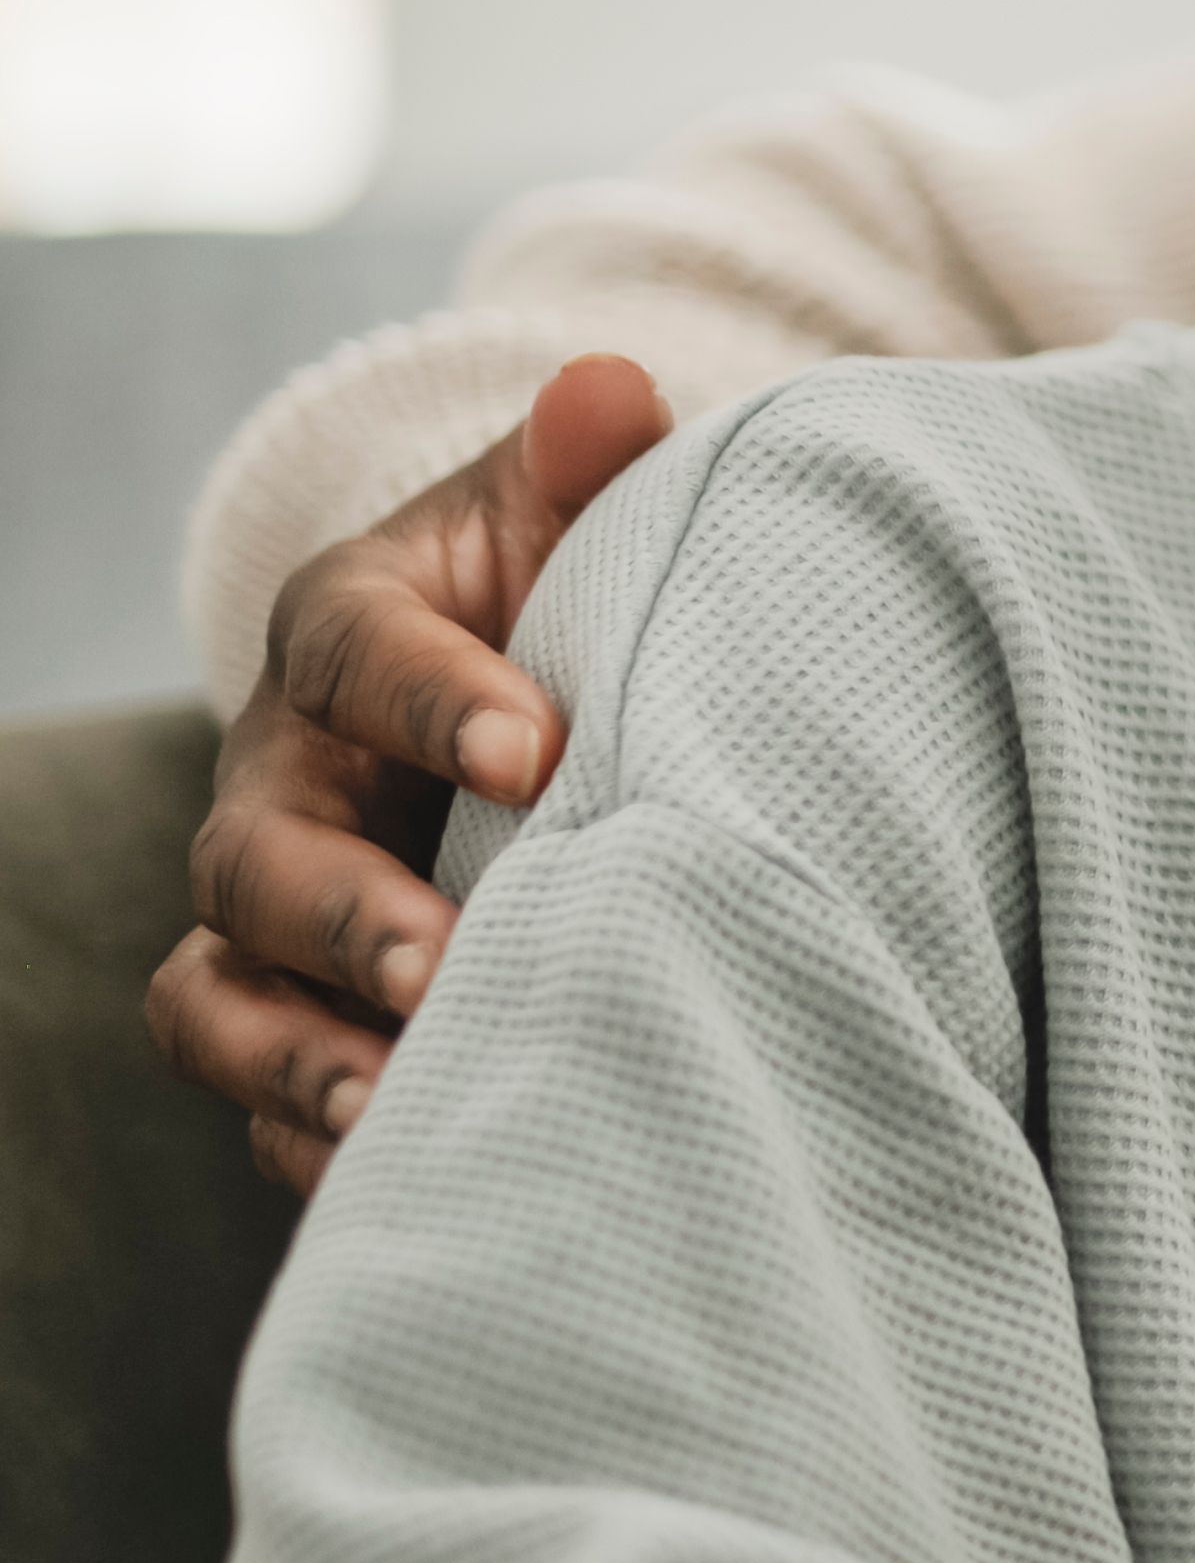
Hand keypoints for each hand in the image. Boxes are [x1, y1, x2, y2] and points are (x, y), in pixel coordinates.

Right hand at [148, 356, 673, 1187]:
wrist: (547, 693)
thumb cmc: (564, 588)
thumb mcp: (574, 514)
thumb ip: (588, 460)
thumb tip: (608, 386)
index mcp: (344, 635)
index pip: (357, 655)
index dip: (435, 698)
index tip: (543, 748)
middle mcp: (280, 778)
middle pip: (254, 856)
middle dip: (339, 913)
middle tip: (441, 964)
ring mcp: (275, 910)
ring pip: (219, 993)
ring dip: (294, 1056)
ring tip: (395, 1106)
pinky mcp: (303, 1009)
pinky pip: (266, 1092)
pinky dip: (314, 1145)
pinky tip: (406, 1175)